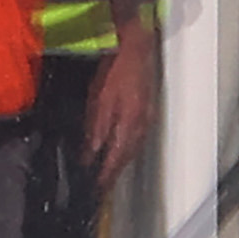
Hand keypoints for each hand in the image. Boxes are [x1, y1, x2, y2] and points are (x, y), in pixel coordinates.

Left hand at [85, 32, 156, 179]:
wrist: (136, 47)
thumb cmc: (115, 70)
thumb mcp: (100, 101)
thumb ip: (96, 131)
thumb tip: (91, 155)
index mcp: (129, 126)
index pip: (115, 161)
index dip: (105, 177)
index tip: (96, 190)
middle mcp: (141, 127)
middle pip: (126, 159)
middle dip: (113, 174)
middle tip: (101, 187)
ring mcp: (147, 119)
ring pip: (132, 149)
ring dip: (120, 163)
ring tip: (108, 174)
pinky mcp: (147, 111)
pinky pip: (136, 138)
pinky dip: (127, 148)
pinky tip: (120, 148)